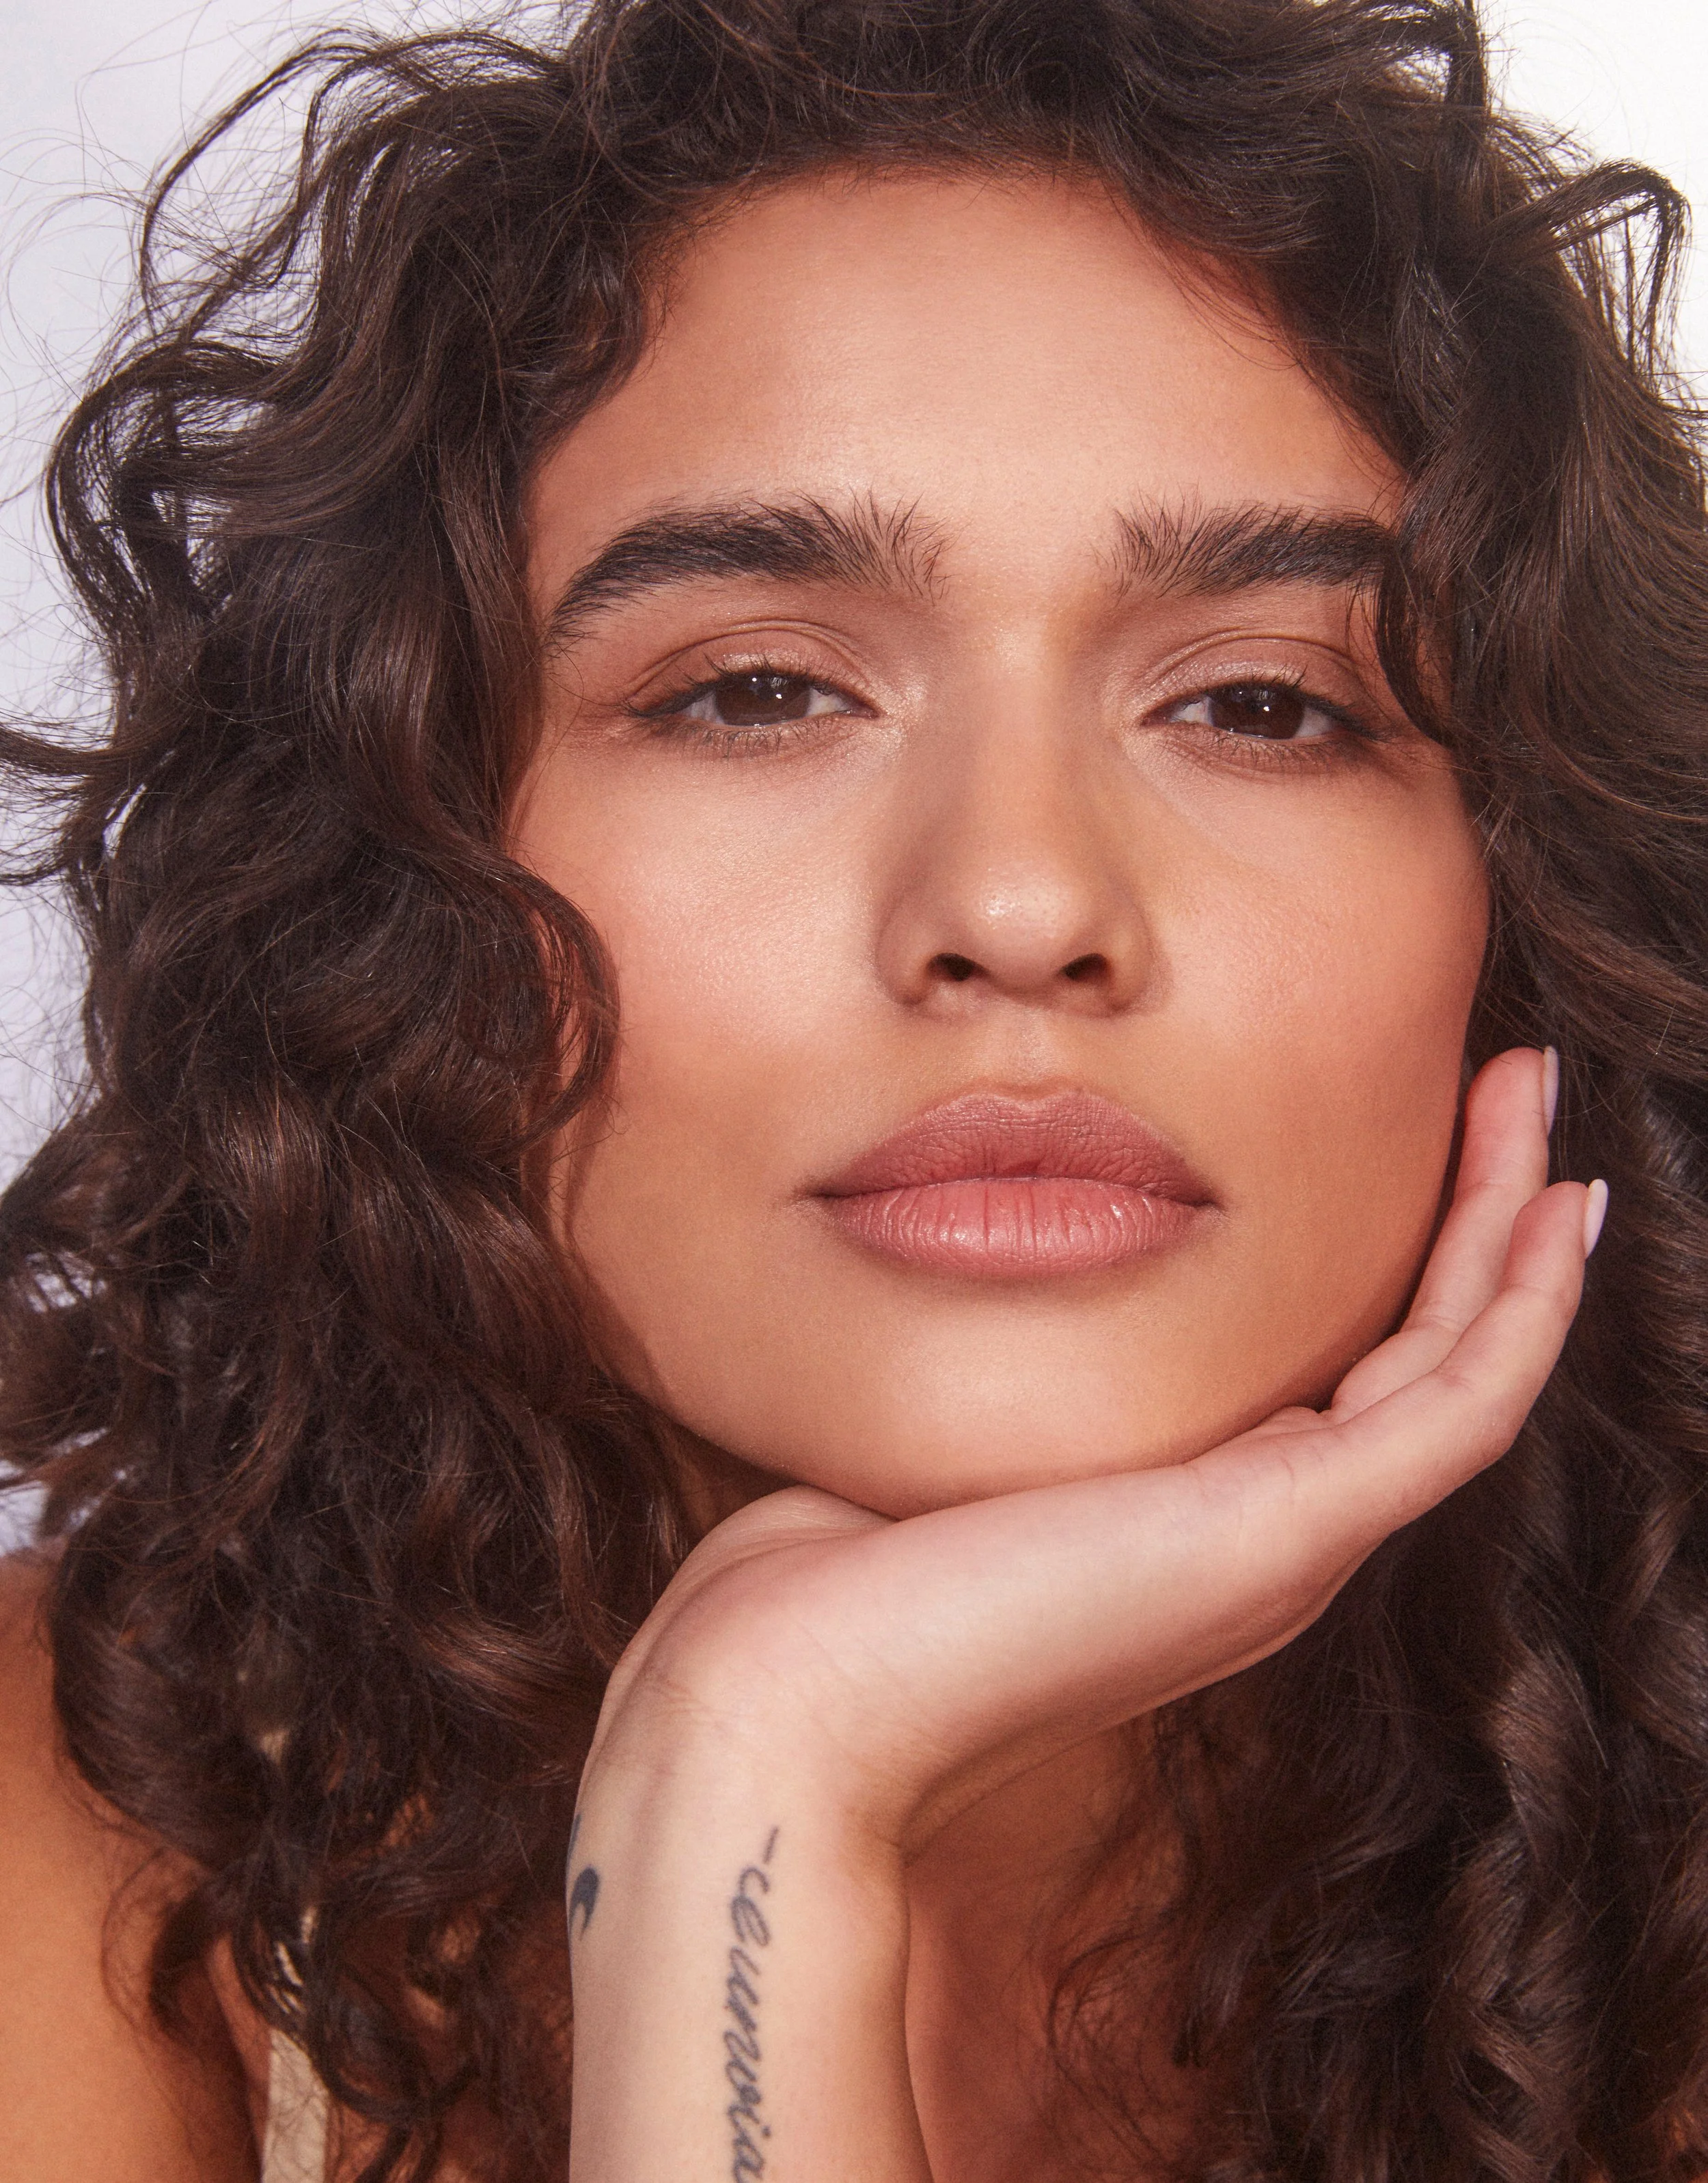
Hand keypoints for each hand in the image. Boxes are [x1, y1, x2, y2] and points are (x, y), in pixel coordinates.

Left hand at [583, 1046, 1595, 1855]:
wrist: (795, 1697)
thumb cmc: (832, 1578)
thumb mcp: (950, 1442)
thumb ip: (1000, 1372)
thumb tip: (968, 1253)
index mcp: (1199, 1526)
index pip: (1346, 1378)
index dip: (1400, 1258)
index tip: (1412, 1128)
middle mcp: (1271, 1542)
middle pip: (1423, 1359)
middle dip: (1478, 1220)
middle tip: (1509, 1085)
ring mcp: (1292, 1544)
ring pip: (1466, 1368)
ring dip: (1516, 1231)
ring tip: (1534, 1092)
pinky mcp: (1290, 1528)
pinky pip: (1463, 1402)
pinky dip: (1521, 1301)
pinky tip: (1550, 1200)